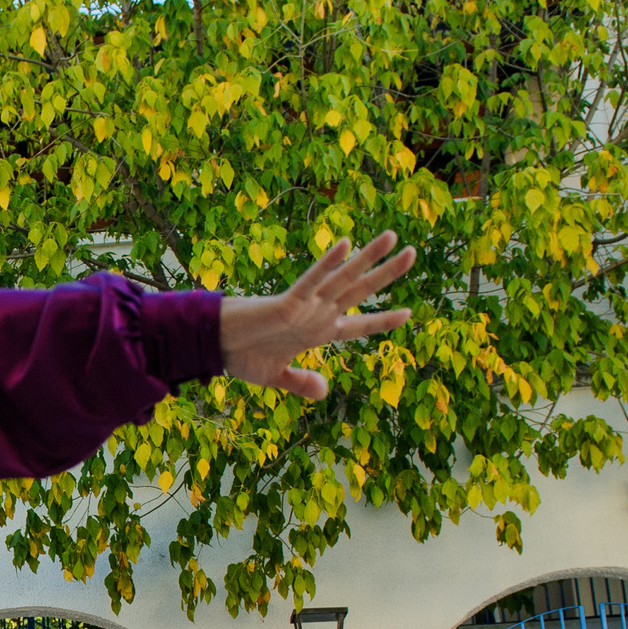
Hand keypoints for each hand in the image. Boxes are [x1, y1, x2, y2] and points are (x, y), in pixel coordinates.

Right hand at [216, 233, 417, 396]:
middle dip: (387, 273)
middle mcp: (317, 314)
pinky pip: (312, 281)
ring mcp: (306, 306)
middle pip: (361, 291)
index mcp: (318, 332)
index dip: (382, 320)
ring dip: (368, 258)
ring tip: (393, 237)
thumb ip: (302, 383)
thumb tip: (325, 392)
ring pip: (344, 279)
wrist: (214, 346)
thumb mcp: (277, 377)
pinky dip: (328, 264)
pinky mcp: (288, 302)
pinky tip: (346, 245)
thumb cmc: (240, 356)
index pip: (358, 325)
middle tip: (413, 253)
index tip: (408, 313)